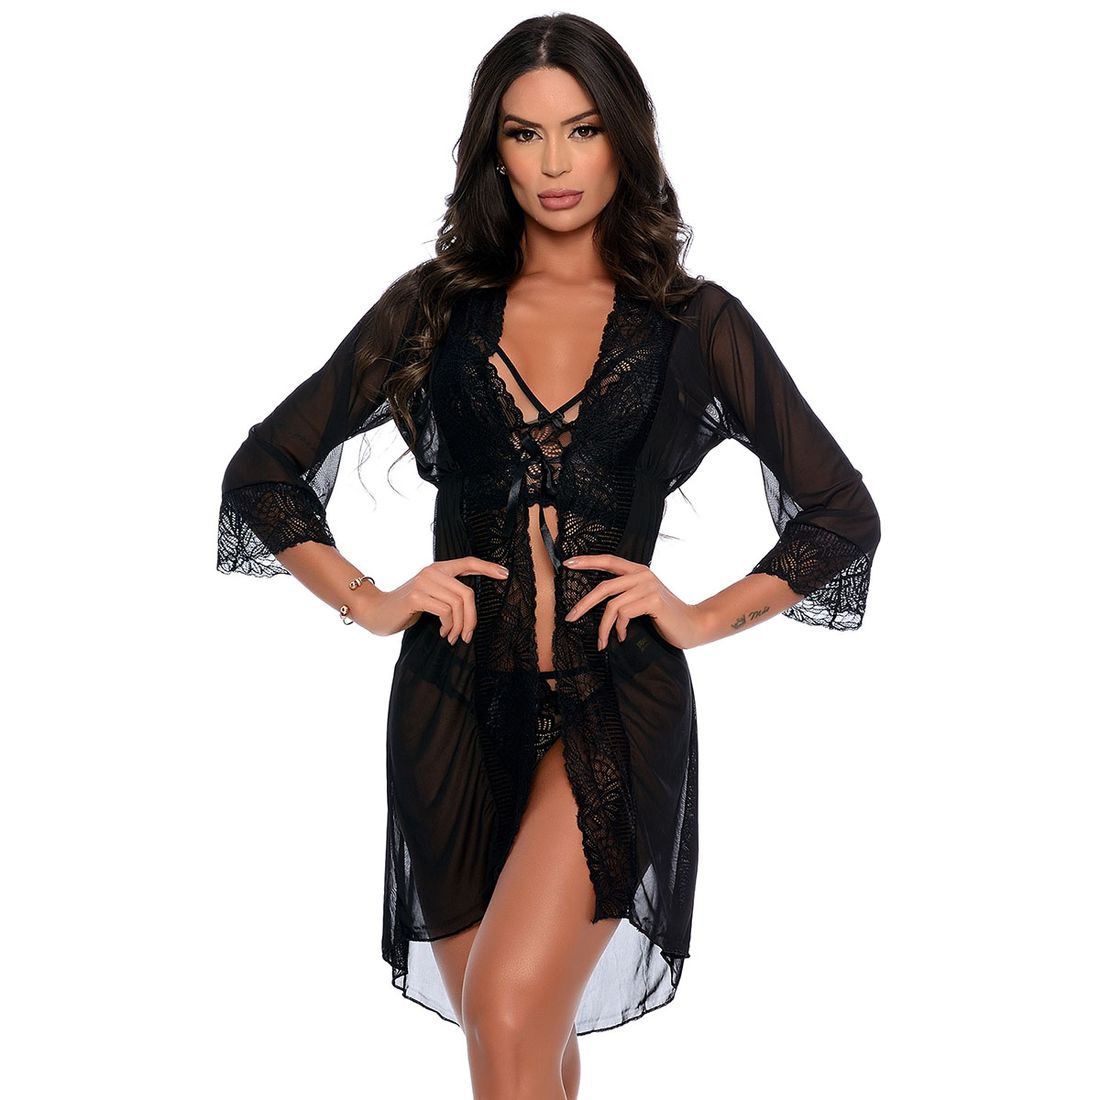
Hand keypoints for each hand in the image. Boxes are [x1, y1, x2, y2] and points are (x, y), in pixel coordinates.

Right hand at [355, 556, 509, 640]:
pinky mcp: (416, 596)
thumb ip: (448, 594)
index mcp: (438, 569)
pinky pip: (445, 611)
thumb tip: (471, 609)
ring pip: (457, 604)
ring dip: (459, 626)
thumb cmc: (406, 607)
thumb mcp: (430, 596)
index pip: (468, 562)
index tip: (505, 574)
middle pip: (467, 593)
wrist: (376, 611)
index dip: (488, 568)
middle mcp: (432, 571)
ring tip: (452, 636)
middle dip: (472, 618)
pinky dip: (448, 626)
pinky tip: (442, 633)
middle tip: (468, 635)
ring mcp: (424, 582)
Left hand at [562, 553, 704, 650]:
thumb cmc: (665, 616)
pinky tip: (622, 637)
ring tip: (602, 641)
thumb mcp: (643, 599)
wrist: (693, 625)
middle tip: (570, 617)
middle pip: (604, 586)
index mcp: (638, 570)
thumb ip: (625, 593)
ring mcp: (648, 586)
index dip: (587, 561)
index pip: (609, 560)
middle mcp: (642, 574)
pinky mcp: (653, 601)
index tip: (568, 563)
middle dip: (584, 603)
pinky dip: (619, 629)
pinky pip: (624, 615)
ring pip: (613, 605)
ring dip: (603, 627)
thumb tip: (597, 601)